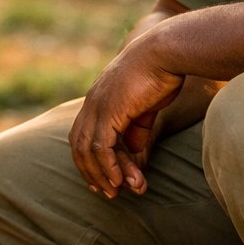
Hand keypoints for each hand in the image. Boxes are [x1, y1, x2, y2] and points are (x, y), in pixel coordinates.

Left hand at [68, 37, 182, 197]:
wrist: (165, 52)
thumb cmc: (160, 73)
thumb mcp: (145, 106)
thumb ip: (136, 127)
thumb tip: (132, 150)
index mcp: (99, 96)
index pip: (83, 133)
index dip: (88, 159)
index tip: (101, 179)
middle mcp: (93, 100)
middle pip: (79, 144)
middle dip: (91, 171)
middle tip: (107, 192)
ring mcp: (98, 104)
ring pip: (88, 149)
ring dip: (102, 174)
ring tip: (116, 192)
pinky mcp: (109, 110)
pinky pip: (102, 147)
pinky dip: (109, 167)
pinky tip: (121, 180)